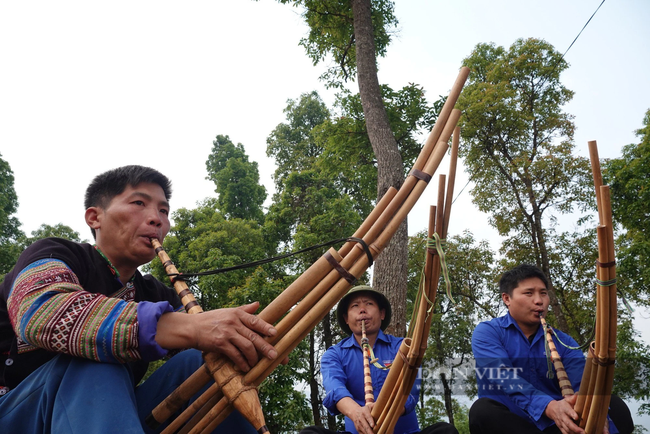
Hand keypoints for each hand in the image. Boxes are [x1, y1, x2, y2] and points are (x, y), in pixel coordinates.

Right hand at [156, 302, 278, 371]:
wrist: (191, 327)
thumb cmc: (211, 319)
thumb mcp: (228, 311)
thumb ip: (244, 309)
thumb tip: (258, 304)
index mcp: (237, 314)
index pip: (255, 320)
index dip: (266, 327)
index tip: (275, 334)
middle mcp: (233, 322)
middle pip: (254, 336)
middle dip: (265, 347)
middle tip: (274, 356)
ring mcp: (227, 333)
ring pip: (246, 347)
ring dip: (254, 358)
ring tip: (257, 364)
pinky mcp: (220, 344)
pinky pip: (235, 355)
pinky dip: (242, 362)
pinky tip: (246, 367)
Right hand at [349, 403, 374, 433]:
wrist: (354, 412)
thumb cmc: (364, 410)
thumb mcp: (369, 406)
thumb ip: (375, 405)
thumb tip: (383, 402)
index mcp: (364, 412)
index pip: (368, 417)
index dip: (370, 421)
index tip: (373, 425)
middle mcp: (361, 419)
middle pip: (366, 426)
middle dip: (370, 432)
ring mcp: (359, 425)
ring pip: (364, 431)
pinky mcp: (358, 429)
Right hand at [544, 395, 584, 433]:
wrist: (552, 409)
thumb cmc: (563, 404)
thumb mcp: (567, 400)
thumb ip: (573, 398)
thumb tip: (580, 394)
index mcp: (564, 408)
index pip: (568, 411)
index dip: (572, 414)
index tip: (577, 417)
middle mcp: (562, 416)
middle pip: (567, 423)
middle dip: (575, 428)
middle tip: (582, 431)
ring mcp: (561, 422)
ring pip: (566, 429)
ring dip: (574, 433)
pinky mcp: (560, 427)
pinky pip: (564, 432)